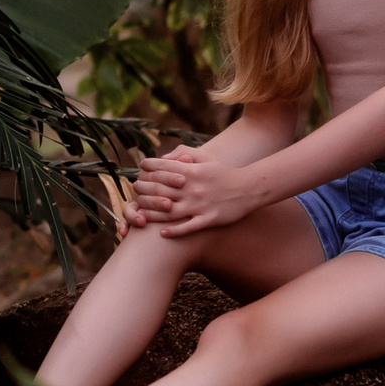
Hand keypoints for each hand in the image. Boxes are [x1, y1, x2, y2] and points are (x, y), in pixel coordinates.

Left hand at [127, 146, 261, 236]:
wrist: (249, 188)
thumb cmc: (224, 172)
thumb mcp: (206, 157)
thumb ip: (183, 152)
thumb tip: (162, 157)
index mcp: (191, 171)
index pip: (162, 167)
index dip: (147, 168)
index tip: (141, 169)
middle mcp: (192, 188)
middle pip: (159, 190)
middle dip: (143, 190)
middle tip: (135, 191)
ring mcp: (200, 205)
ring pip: (168, 212)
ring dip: (151, 213)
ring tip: (140, 216)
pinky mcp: (208, 219)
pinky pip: (187, 228)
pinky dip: (173, 231)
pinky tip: (162, 233)